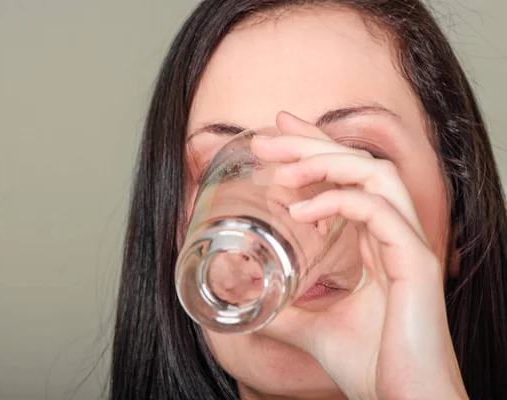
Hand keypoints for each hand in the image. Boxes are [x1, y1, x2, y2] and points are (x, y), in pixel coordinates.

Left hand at [250, 111, 467, 399]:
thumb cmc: (370, 366)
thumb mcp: (311, 327)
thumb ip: (283, 307)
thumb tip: (247, 300)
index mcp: (377, 245)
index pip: (348, 179)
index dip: (315, 150)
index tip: (279, 134)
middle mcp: (395, 236)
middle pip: (359, 165)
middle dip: (311, 143)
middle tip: (268, 135)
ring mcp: (409, 246)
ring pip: (375, 175)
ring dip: (325, 163)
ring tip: (284, 169)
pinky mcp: (416, 262)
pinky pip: (379, 210)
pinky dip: (339, 201)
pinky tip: (303, 212)